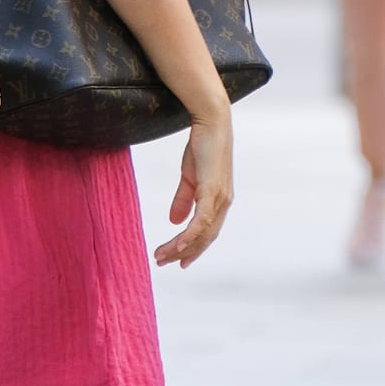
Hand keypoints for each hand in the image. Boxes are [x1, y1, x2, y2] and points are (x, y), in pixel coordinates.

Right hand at [154, 113, 233, 268]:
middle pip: (203, 238)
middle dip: (182, 253)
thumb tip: (175, 221)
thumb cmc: (202, 146)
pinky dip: (190, 234)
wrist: (212, 123)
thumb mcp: (189, 177)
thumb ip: (183, 200)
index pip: (206, 233)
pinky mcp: (213, 190)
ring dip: (180, 247)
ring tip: (161, 256)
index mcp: (218, 201)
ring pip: (201, 233)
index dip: (192, 249)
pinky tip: (178, 245)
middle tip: (162, 262)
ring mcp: (220, 198)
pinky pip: (202, 219)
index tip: (177, 262)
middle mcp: (222, 203)